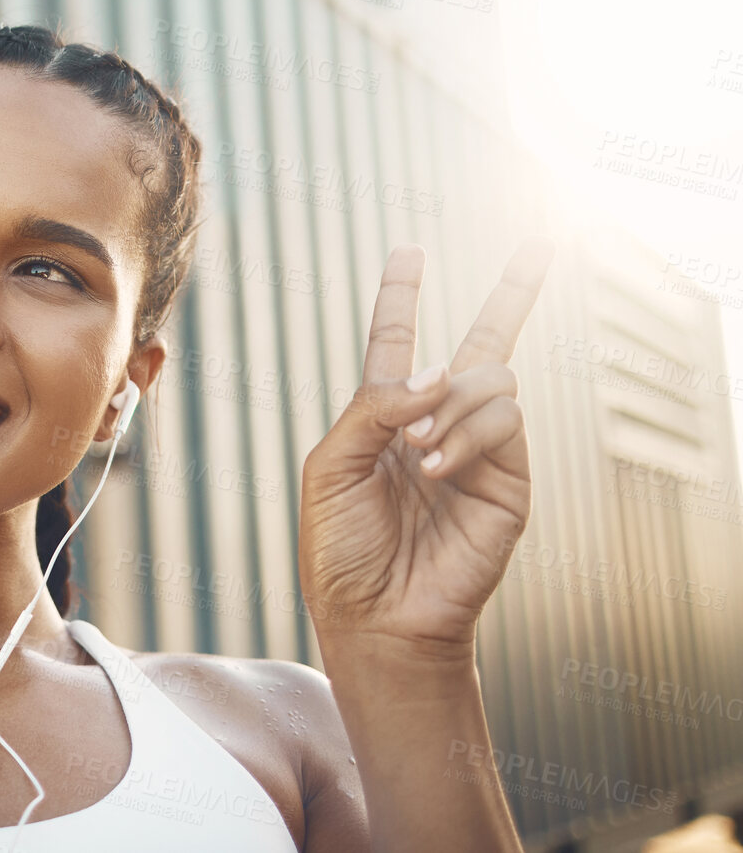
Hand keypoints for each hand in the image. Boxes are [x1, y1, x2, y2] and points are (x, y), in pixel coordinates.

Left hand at [298, 238, 554, 659]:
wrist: (376, 615)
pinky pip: (505, 419)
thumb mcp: (330, 466)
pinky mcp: (511, 479)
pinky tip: (437, 465)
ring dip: (451, 403)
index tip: (408, 251)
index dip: (400, 295)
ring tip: (419, 451)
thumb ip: (371, 408)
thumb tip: (436, 371)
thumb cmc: (342, 547)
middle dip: (514, 294)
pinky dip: (467, 433)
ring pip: (491, 377)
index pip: (393, 341)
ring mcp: (478, 448)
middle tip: (535, 257)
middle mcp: (436, 422)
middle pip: (483, 342)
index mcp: (382, 416)